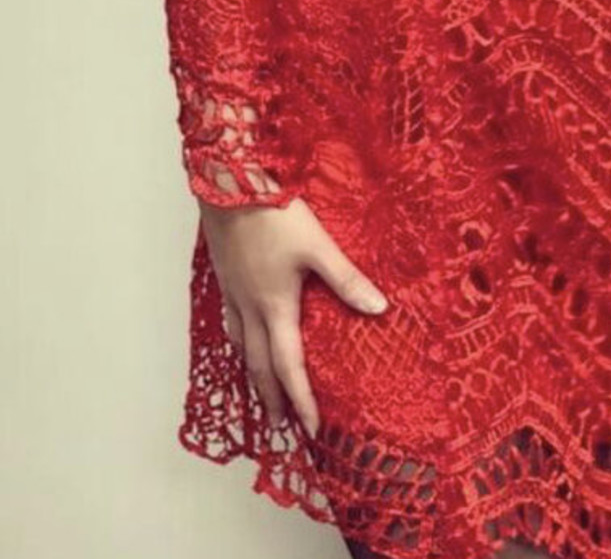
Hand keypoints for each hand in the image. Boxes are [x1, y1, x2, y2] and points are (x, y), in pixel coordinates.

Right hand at [198, 195, 389, 439]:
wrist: (228, 187)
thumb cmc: (274, 215)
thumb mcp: (318, 246)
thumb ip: (347, 280)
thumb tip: (380, 309)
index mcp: (275, 307)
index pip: (289, 367)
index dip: (301, 400)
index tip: (310, 429)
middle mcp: (250, 309)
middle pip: (260, 367)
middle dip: (272, 399)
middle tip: (281, 426)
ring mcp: (234, 294)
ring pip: (241, 348)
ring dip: (254, 375)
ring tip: (262, 392)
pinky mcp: (225, 279)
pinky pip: (230, 325)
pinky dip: (239, 344)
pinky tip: (242, 338)